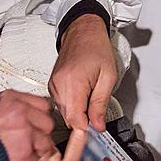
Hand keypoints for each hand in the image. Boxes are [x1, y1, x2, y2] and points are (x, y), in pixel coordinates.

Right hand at [0, 90, 54, 160]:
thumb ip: (11, 107)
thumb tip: (27, 110)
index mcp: (11, 98)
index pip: (43, 103)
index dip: (40, 116)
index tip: (37, 123)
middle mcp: (20, 112)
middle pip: (48, 124)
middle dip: (40, 135)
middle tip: (30, 141)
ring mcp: (24, 133)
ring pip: (45, 144)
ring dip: (34, 152)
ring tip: (20, 154)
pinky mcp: (24, 153)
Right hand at [49, 14, 115, 131]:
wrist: (83, 30)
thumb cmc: (96, 47)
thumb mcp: (108, 76)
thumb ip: (101, 103)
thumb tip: (98, 125)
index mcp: (73, 83)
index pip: (75, 120)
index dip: (87, 129)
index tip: (97, 129)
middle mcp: (59, 86)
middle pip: (69, 118)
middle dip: (84, 120)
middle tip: (98, 113)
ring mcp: (53, 85)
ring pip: (64, 112)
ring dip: (78, 111)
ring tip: (91, 97)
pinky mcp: (52, 84)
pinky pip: (61, 103)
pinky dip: (72, 103)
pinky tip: (82, 93)